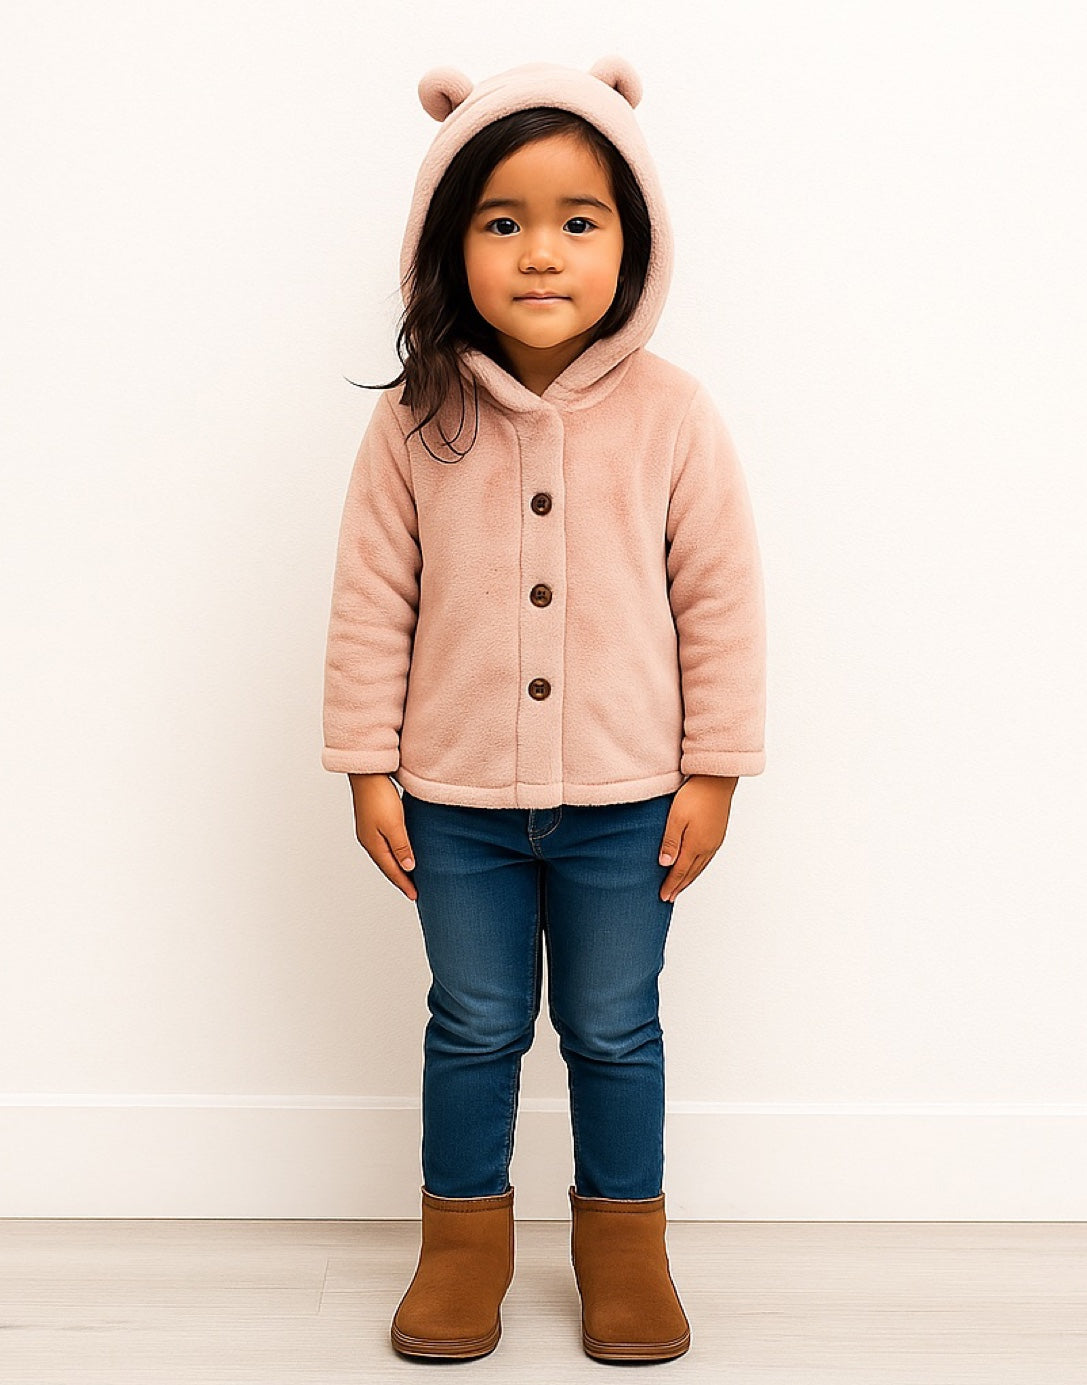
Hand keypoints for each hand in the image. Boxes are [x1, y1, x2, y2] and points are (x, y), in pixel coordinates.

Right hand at [348, 773, 417, 901]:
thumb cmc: (380, 797)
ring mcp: (369, 832)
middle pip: (387, 866)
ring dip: (397, 868)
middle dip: (400, 880)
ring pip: (386, 856)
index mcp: (374, 845)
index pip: (392, 871)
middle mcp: (369, 841)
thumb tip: (409, 868)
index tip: (415, 896)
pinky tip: (400, 853)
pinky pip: (385, 846)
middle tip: (413, 892)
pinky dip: (394, 855)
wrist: (367, 774)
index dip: (405, 884)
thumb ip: (401, 848)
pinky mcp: (372, 823)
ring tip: (408, 877)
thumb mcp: (394, 825)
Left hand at [658, 775, 737, 901]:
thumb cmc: (695, 795)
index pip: (680, 871)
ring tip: (680, 886)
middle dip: (679, 886)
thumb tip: (665, 865)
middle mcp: (708, 847)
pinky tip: (694, 866)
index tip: (663, 896)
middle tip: (669, 897)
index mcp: (696, 845)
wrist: (717, 780)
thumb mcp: (676, 818)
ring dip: (689, 878)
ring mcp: (715, 841)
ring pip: (700, 866)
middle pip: (691, 873)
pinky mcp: (718, 834)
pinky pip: (706, 858)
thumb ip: (670, 842)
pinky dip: (698, 867)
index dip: (671, 885)